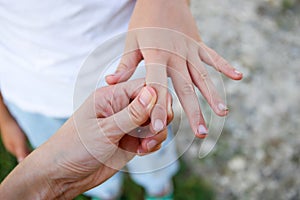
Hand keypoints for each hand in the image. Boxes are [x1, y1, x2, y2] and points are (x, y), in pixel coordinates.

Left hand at [0, 79, 171, 198]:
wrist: (64, 175)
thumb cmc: (75, 148)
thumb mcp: (105, 130)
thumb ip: (132, 113)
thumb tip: (153, 91)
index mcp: (112, 96)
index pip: (144, 86)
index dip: (157, 99)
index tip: (159, 118)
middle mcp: (122, 107)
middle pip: (154, 102)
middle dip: (160, 117)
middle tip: (154, 132)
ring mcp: (128, 124)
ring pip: (156, 121)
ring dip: (157, 133)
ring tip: (145, 146)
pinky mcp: (131, 139)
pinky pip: (152, 136)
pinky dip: (153, 144)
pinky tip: (142, 151)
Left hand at [106, 0, 242, 137]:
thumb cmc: (143, 21)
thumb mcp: (130, 41)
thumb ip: (124, 64)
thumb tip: (109, 83)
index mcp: (156, 56)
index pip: (156, 86)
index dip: (157, 108)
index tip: (160, 128)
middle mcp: (176, 56)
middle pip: (186, 87)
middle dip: (193, 111)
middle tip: (201, 133)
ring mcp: (189, 49)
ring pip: (203, 76)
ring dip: (213, 95)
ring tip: (222, 114)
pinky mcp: (198, 44)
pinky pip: (213, 56)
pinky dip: (225, 66)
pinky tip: (238, 76)